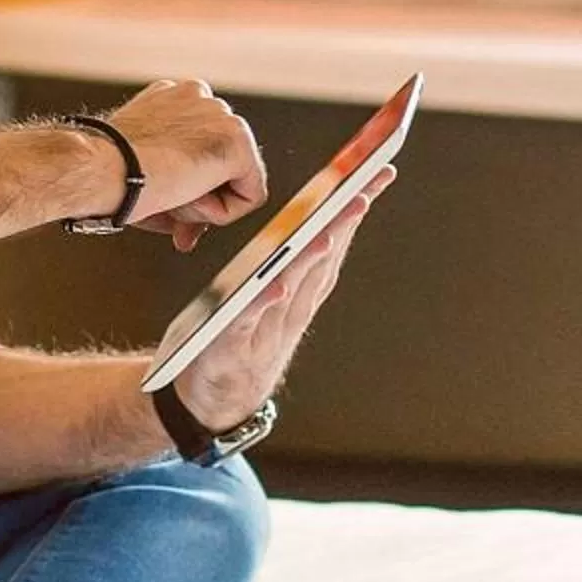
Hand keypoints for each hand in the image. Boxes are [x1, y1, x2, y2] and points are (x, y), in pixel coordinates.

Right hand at [103, 79, 266, 249]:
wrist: (102, 168)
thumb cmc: (107, 170)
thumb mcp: (144, 164)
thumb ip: (175, 180)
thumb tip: (189, 223)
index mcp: (173, 97)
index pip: (201, 144)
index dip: (189, 184)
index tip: (171, 205)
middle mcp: (200, 97)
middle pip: (222, 162)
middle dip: (203, 199)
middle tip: (179, 227)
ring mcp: (221, 116)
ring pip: (236, 179)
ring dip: (206, 203)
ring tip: (172, 201)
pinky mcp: (237, 142)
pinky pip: (250, 196)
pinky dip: (222, 213)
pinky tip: (188, 200)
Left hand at [172, 166, 393, 431]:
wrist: (208, 403)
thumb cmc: (236, 344)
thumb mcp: (263, 301)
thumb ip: (284, 269)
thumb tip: (307, 221)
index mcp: (296, 296)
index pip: (328, 247)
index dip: (350, 215)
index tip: (373, 179)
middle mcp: (288, 313)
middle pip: (318, 265)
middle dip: (340, 228)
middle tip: (360, 194)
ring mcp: (264, 334)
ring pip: (292, 291)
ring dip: (310, 262)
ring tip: (326, 231)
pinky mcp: (231, 351)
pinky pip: (248, 322)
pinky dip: (264, 304)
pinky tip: (276, 284)